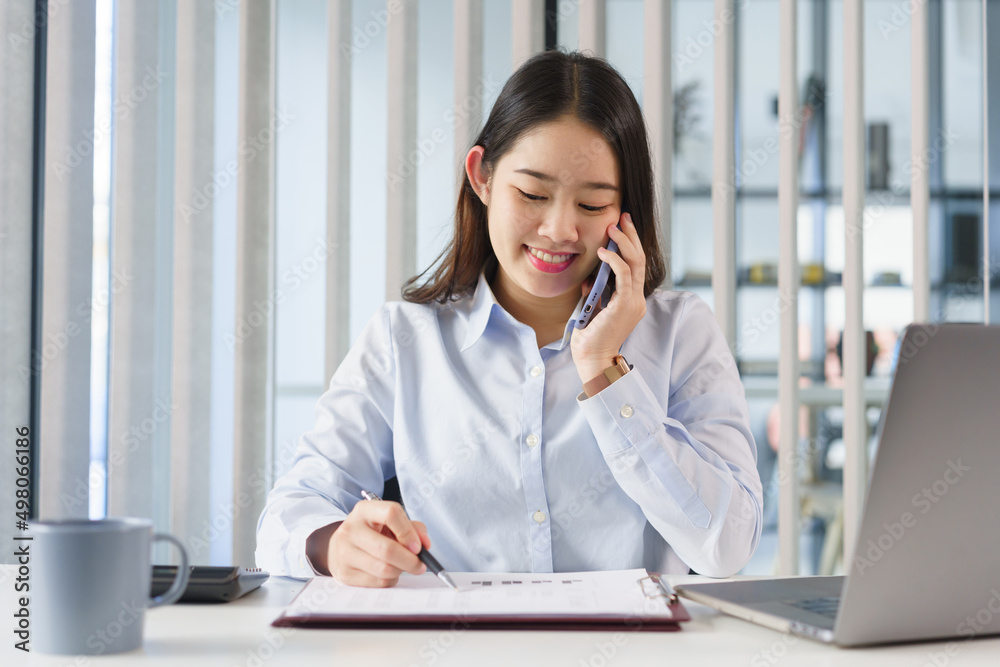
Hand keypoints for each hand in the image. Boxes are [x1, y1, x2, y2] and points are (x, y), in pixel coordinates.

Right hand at [312, 500, 431, 586]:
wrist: (340, 547)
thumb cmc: (373, 533)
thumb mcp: (390, 523)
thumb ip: (413, 528)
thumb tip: (425, 545)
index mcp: (364, 510)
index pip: (391, 514)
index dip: (409, 532)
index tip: (418, 546)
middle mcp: (351, 529)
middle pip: (387, 549)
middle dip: (410, 561)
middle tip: (420, 565)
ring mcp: (345, 553)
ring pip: (384, 569)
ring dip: (400, 571)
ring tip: (402, 566)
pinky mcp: (345, 574)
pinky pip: (378, 582)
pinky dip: (390, 580)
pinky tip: (388, 573)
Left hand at [570, 212, 646, 383]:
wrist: (592, 358)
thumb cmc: (589, 338)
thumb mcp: (592, 308)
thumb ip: (595, 292)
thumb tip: (591, 277)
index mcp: (631, 300)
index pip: (635, 266)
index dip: (630, 245)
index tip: (621, 227)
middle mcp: (637, 299)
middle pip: (639, 259)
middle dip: (631, 236)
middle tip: (623, 217)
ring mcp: (634, 302)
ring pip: (635, 263)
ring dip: (624, 243)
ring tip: (612, 228)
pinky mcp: (626, 304)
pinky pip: (623, 275)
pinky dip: (614, 260)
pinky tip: (603, 252)